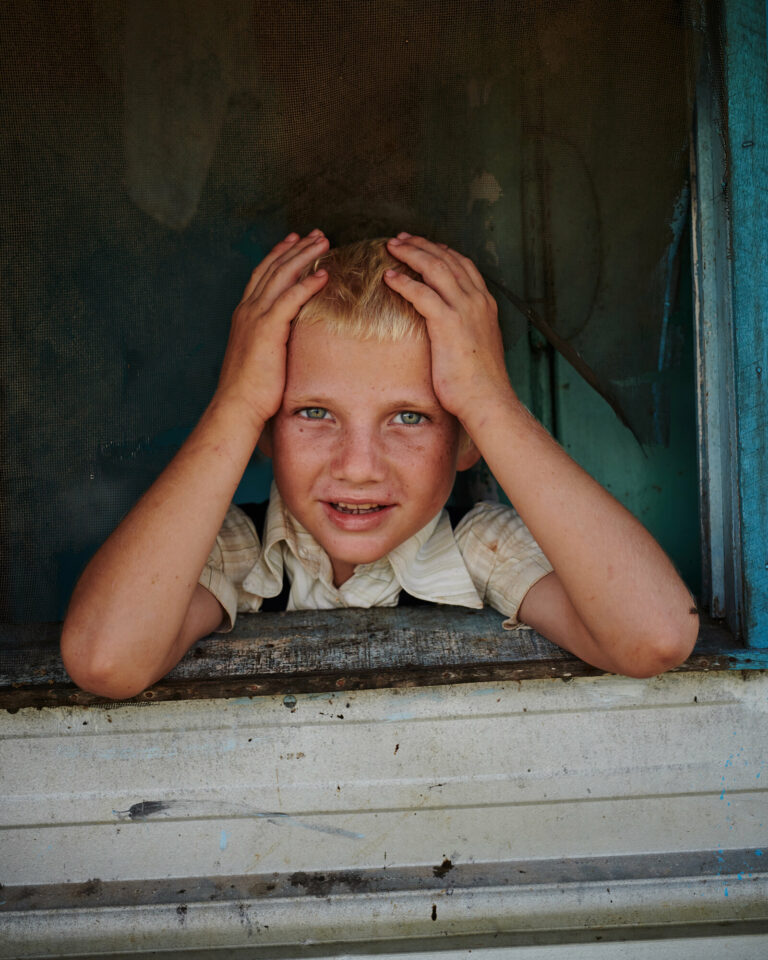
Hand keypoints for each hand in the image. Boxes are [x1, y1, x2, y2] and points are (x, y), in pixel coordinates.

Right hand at [216, 230, 329, 428]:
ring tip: (324, 242)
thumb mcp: (260, 355)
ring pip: (282, 276)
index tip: (294, 240)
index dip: (278, 254)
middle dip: (296, 248)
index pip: (262, 274)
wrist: (236, 404)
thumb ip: (270, 339)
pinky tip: (324, 274)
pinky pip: (291, 299)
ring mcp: (256, 317)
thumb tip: (286, 338)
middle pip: (273, 268)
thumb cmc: (250, 388)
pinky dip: (308, 284)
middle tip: (316, 233)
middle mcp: (247, 309)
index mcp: (244, 314)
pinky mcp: (267, 329)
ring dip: (304, 257)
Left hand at [384, 234, 514, 422]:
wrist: (487, 398)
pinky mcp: (448, 323)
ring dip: (410, 254)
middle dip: (421, 244)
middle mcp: (477, 301)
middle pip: (447, 259)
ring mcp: (464, 310)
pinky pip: (421, 293)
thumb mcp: (477, 345)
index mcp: (485, 304)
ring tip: (392, 247)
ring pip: (434, 268)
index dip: (441, 250)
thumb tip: (453, 330)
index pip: (463, 265)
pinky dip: (404, 282)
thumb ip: (467, 329)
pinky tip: (389, 277)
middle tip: (400, 238)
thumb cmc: (479, 381)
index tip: (422, 244)